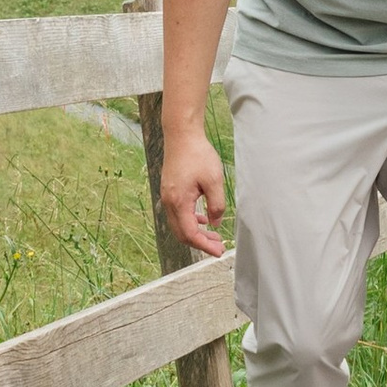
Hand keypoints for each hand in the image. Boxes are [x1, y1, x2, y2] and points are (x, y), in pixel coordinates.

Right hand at [158, 123, 227, 257]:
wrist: (181, 135)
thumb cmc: (198, 154)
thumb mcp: (214, 180)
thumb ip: (216, 205)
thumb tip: (216, 223)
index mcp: (178, 202)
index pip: (190, 234)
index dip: (204, 245)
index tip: (218, 251)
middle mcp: (168, 202)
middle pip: (182, 233)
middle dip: (200, 242)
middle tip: (218, 246)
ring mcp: (167, 197)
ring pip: (179, 225)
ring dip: (195, 232)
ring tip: (213, 235)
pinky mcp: (169, 191)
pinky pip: (177, 214)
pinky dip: (190, 221)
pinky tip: (202, 219)